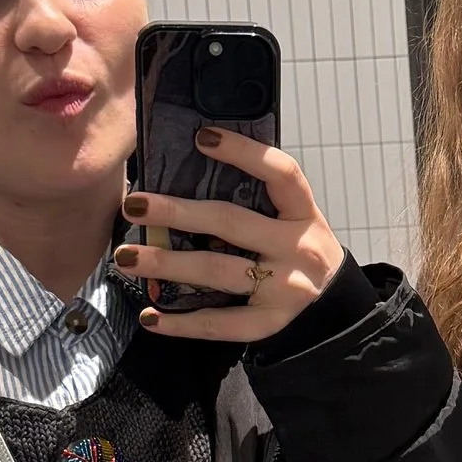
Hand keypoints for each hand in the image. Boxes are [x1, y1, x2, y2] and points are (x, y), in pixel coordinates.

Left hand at [115, 127, 344, 342]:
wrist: (335, 307)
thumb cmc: (300, 252)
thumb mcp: (294, 220)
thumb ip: (258, 200)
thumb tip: (191, 170)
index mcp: (303, 214)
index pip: (281, 173)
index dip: (243, 152)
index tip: (200, 137)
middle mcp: (297, 249)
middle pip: (231, 223)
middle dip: (176, 213)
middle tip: (134, 205)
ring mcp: (285, 289)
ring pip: (217, 271)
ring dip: (167, 263)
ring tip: (126, 257)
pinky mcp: (270, 323)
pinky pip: (221, 324)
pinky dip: (182, 323)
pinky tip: (150, 316)